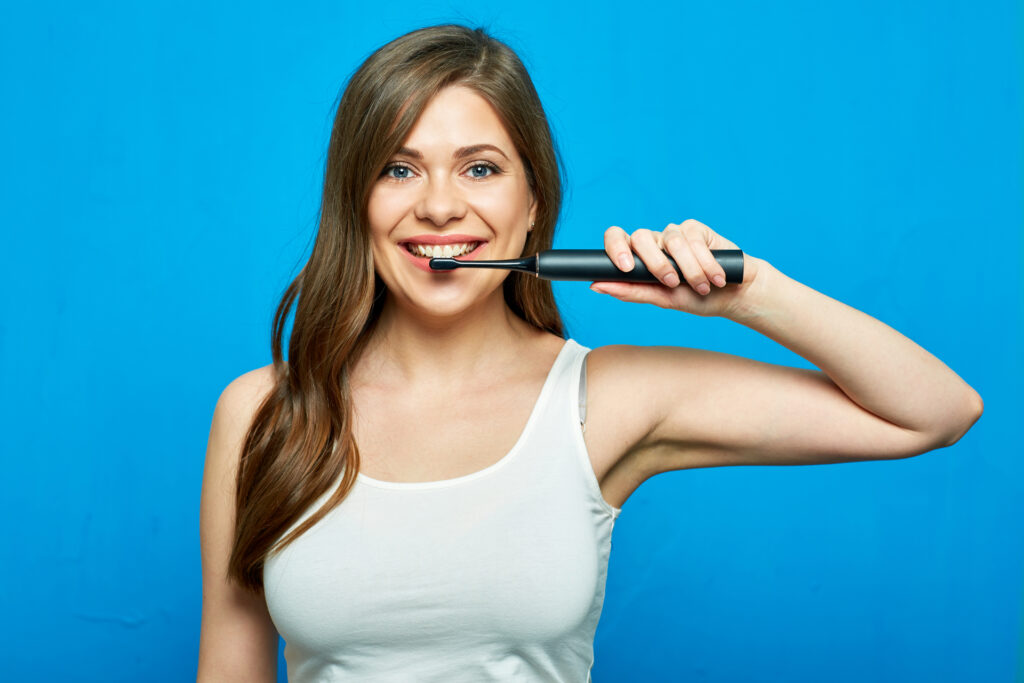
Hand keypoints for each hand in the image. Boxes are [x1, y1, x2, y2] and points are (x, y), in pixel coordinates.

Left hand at [590, 219, 759, 316]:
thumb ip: (632, 292)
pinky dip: (705, 262)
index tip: (625, 268)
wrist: (734, 295)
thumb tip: (596, 286)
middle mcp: (655, 243)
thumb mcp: (663, 300)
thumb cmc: (697, 298)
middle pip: (641, 236)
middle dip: (656, 263)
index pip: (617, 239)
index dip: (616, 248)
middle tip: (672, 283)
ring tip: (703, 287)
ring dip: (689, 269)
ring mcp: (675, 234)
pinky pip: (693, 239)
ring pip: (671, 241)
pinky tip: (716, 277)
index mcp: (640, 258)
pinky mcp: (696, 229)